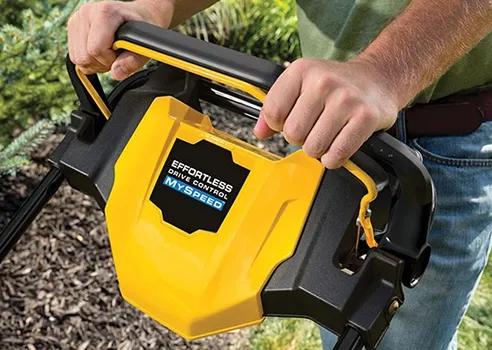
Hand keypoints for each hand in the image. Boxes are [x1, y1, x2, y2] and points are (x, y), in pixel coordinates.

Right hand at [68, 0, 172, 79]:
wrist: (135, 17)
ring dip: (95, 63)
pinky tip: (100, 52)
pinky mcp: (72, 28)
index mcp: (105, 12)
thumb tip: (116, 73)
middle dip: (102, 63)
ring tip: (109, 53)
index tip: (121, 53)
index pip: (95, 49)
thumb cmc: (140, 28)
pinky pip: (75, 57)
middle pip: (84, 57)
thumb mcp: (144, 45)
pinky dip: (89, 60)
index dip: (109, 59)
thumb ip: (132, 60)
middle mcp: (86, 12)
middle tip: (116, 54)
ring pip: (77, 59)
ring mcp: (76, 19)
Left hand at [254, 58, 398, 168]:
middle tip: (313, 129)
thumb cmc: (336, 85)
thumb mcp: (301, 85)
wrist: (379, 77)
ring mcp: (346, 100)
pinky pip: (336, 155)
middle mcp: (323, 82)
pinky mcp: (365, 118)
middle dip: (300, 138)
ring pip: (313, 147)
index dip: (278, 125)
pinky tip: (339, 144)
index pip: (272, 112)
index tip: (291, 120)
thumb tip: (259, 133)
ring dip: (318, 150)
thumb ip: (276, 107)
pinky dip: (334, 158)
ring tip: (327, 135)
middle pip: (293, 134)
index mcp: (301, 71)